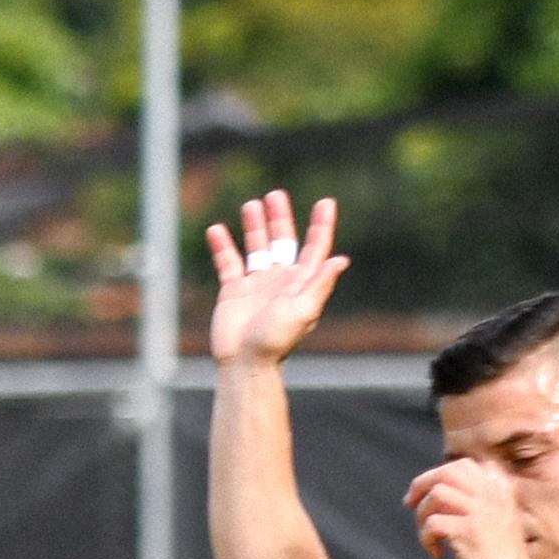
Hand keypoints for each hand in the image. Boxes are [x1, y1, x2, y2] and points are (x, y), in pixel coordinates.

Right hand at [205, 188, 347, 366]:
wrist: (245, 363)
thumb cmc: (276, 341)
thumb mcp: (302, 311)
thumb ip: (319, 284)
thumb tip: (340, 260)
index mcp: (300, 284)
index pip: (314, 248)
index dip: (321, 226)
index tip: (326, 203)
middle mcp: (280, 280)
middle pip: (282, 241)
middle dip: (281, 218)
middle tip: (276, 195)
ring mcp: (256, 285)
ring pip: (256, 247)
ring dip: (255, 226)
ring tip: (252, 205)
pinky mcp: (233, 291)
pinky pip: (228, 263)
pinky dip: (222, 245)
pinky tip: (217, 230)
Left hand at [404, 458, 530, 558]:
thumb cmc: (503, 558)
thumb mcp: (499, 518)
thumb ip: (478, 501)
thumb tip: (439, 492)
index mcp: (500, 488)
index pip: (463, 465)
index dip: (439, 475)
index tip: (426, 492)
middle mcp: (492, 494)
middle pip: (447, 472)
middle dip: (421, 484)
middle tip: (410, 503)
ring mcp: (480, 511)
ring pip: (436, 494)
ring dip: (422, 515)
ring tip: (428, 537)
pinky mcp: (468, 532)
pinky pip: (433, 523)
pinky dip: (426, 538)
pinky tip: (437, 554)